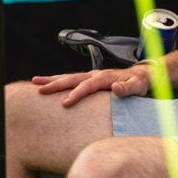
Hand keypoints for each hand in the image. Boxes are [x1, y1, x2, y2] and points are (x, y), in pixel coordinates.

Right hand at [32, 64, 151, 107]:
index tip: (65, 103)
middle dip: (55, 84)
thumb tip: (116, 87)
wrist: (141, 75)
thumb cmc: (139, 83)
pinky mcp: (89, 79)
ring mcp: (91, 76)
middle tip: (40, 89)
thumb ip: (127, 88)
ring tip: (36, 82)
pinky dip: (59, 81)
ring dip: (52, 80)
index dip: (76, 94)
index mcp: (105, 77)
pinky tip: (48, 85)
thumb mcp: (137, 86)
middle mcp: (95, 74)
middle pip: (72, 78)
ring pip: (69, 77)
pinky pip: (71, 80)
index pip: (88, 86)